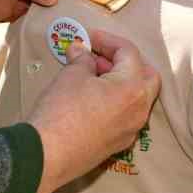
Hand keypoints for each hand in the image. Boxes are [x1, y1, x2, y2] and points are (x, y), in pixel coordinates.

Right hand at [28, 29, 159, 192]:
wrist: (47, 155)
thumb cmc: (61, 110)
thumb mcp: (71, 75)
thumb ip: (82, 59)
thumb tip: (81, 50)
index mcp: (133, 88)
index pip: (129, 53)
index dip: (108, 40)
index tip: (89, 37)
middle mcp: (139, 110)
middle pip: (146, 76)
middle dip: (125, 62)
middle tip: (99, 57)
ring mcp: (130, 131)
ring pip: (137, 98)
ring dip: (120, 82)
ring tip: (91, 75)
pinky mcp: (117, 145)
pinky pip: (125, 116)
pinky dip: (115, 102)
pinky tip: (91, 99)